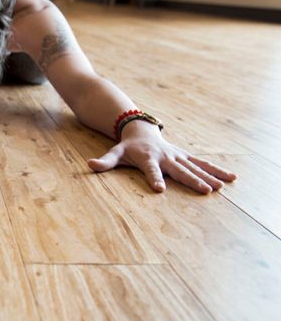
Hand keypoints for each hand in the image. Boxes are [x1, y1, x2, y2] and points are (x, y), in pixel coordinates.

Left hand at [87, 121, 236, 193]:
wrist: (140, 130)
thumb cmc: (126, 147)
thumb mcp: (114, 154)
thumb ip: (104, 162)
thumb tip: (89, 165)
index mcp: (147, 158)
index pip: (150, 170)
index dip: (155, 178)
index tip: (160, 190)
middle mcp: (165, 157)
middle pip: (179, 170)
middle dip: (192, 180)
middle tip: (205, 190)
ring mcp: (177, 156)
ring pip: (195, 166)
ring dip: (209, 176)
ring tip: (222, 187)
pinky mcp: (185, 156)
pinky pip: (202, 163)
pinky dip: (216, 170)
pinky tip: (231, 179)